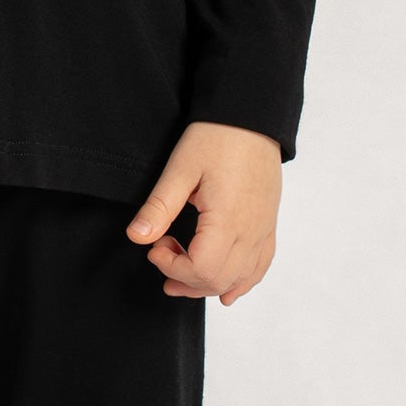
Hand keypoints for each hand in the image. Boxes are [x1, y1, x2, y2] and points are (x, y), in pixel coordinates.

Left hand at [125, 120, 281, 304]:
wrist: (251, 115)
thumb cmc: (217, 136)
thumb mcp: (180, 167)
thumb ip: (159, 206)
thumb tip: (137, 237)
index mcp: (227, 219)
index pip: (202, 269)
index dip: (172, 267)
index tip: (155, 248)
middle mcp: (250, 231)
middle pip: (219, 280)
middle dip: (185, 280)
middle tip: (161, 255)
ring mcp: (263, 229)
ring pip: (240, 278)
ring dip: (209, 285)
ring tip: (182, 277)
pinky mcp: (268, 223)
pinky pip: (260, 266)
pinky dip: (242, 282)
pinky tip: (227, 290)